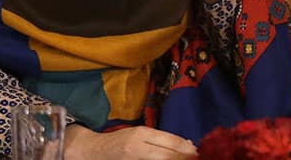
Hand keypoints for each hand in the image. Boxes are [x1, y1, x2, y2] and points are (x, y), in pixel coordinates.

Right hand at [63, 125, 196, 158]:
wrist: (91, 152)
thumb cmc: (119, 141)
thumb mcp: (140, 134)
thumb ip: (161, 139)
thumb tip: (187, 145)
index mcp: (141, 134)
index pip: (171, 142)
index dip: (187, 149)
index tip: (198, 151)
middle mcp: (137, 148)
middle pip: (168, 156)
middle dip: (185, 158)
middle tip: (197, 158)